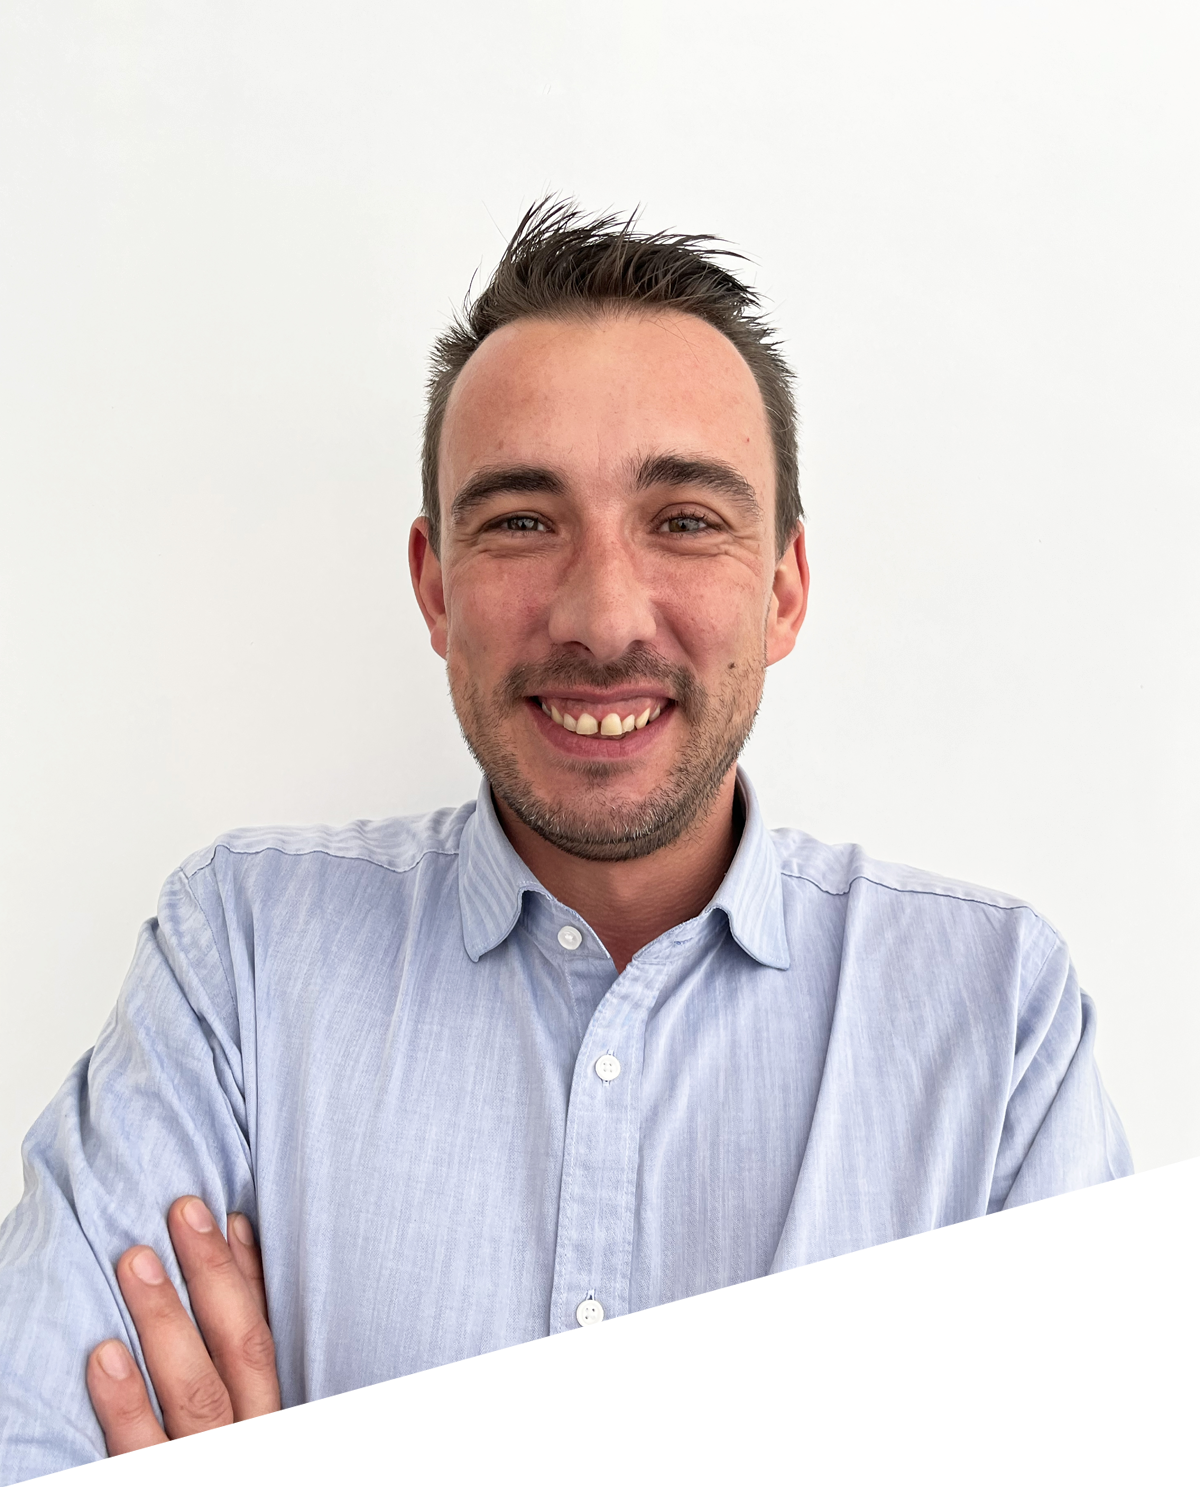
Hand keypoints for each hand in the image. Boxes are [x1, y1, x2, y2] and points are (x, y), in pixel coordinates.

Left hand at [86, 1197, 280, 1453]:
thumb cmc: (212, 1462)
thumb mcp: (240, 1422)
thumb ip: (229, 1380)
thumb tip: (210, 1293)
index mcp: (267, 1417)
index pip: (264, 1337)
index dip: (251, 1275)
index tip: (230, 1215)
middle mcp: (249, 1439)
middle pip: (241, 1351)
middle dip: (213, 1276)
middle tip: (182, 1211)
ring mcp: (205, 1467)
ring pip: (197, 1396)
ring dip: (167, 1321)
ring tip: (136, 1260)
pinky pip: (140, 1455)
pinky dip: (124, 1405)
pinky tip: (103, 1356)